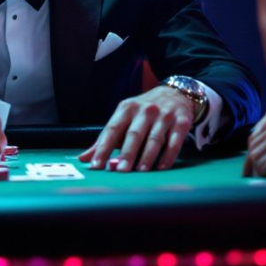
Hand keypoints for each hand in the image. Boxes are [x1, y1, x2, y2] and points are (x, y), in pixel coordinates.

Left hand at [78, 86, 193, 171]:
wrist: (175, 93)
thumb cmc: (144, 111)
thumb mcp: (124, 118)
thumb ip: (105, 139)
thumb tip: (84, 158)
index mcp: (126, 109)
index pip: (111, 130)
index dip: (103, 148)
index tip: (96, 165)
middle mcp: (145, 110)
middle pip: (134, 135)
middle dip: (127, 153)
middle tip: (121, 170)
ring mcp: (164, 116)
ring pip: (154, 139)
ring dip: (147, 157)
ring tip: (141, 171)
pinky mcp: (181, 122)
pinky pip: (174, 141)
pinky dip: (168, 155)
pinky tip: (162, 167)